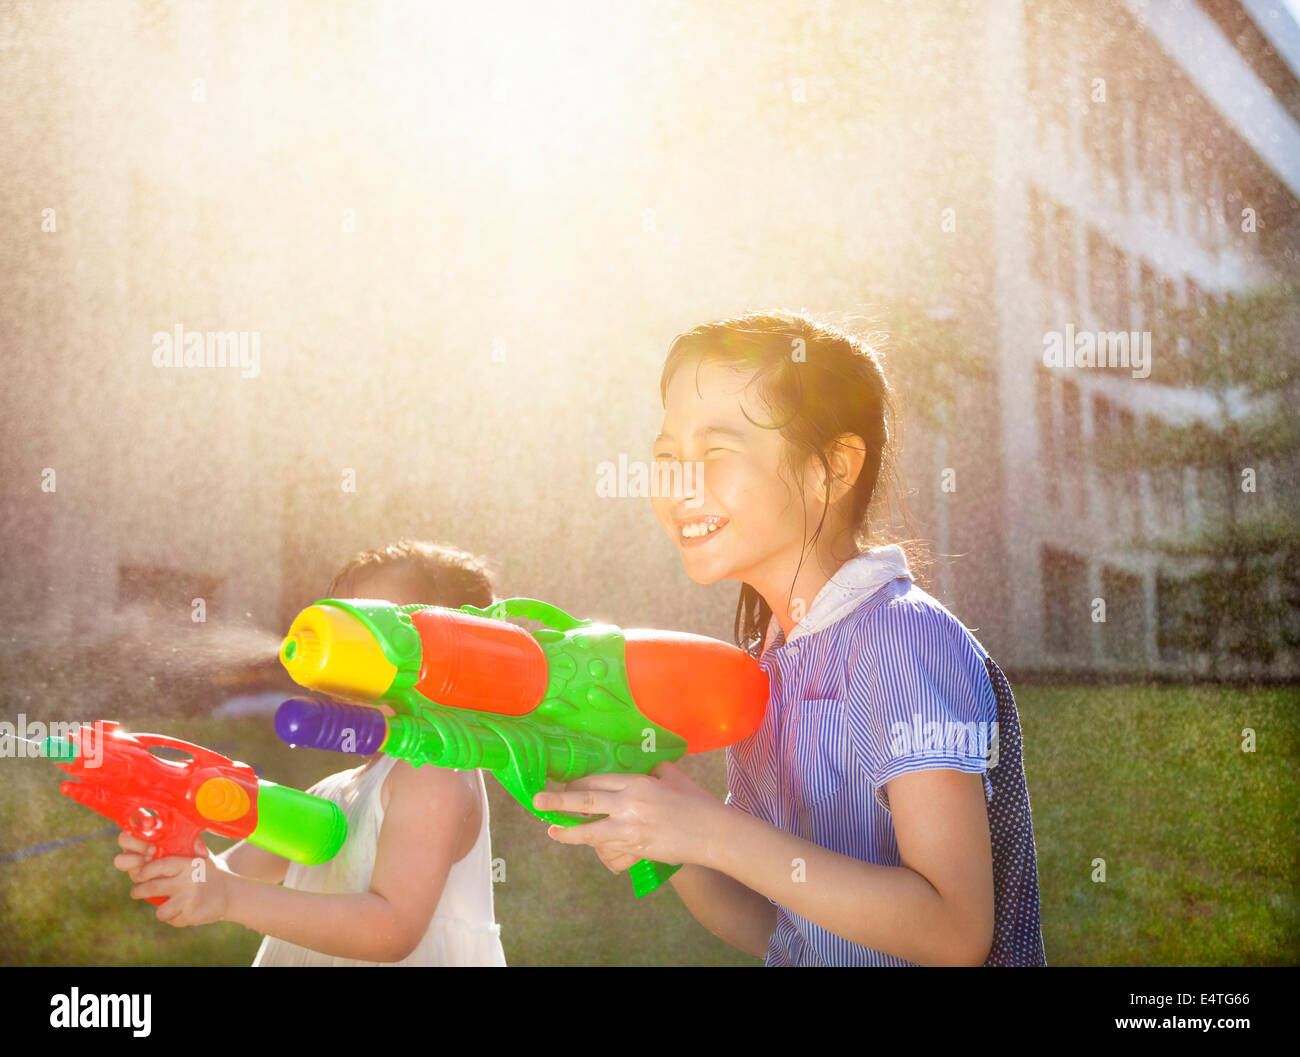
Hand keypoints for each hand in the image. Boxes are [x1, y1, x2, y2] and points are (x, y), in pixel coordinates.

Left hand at [117, 833, 232, 926]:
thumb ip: (181, 850)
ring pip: (160, 911)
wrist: (232, 894)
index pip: (160, 866)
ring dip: (161, 909)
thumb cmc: (209, 873)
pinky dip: (174, 918)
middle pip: (152, 888)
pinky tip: (182, 911)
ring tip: (164, 905)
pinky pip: (171, 920)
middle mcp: (188, 881)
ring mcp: (189, 900)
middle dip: (139, 891)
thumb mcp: (200, 857)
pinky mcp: (191, 916)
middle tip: (135, 892)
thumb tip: (157, 839)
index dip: (145, 871)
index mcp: (188, 865)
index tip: (139, 874)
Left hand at [532, 761, 721, 872]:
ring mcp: (630, 829)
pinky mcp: (635, 848)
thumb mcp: (672, 777)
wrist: (712, 833)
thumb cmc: (696, 802)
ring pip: (590, 830)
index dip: (576, 783)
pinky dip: (595, 845)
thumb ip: (654, 770)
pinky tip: (584, 843)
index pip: (597, 780)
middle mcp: (629, 804)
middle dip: (558, 801)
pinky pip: (608, 847)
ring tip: (552, 830)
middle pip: (585, 800)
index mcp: (637, 783)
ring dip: (568, 830)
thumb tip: (645, 767)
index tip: (562, 783)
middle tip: (537, 800)